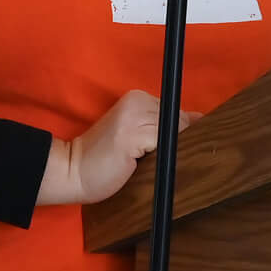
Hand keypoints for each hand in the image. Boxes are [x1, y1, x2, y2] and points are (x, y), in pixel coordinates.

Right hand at [37, 89, 199, 206]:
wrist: (70, 171)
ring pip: (175, 132)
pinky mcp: (131, 134)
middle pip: (181, 123)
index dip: (182, 136)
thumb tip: (201, 122)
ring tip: (143, 166)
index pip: (180, 114)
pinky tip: (139, 166)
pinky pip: (163, 143)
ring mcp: (135, 116)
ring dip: (169, 153)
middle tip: (151, 163)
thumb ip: (167, 129)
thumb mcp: (140, 140)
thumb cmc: (104, 161)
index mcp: (140, 99)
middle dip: (178, 144)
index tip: (168, 154)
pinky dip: (160, 157)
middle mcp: (139, 101)